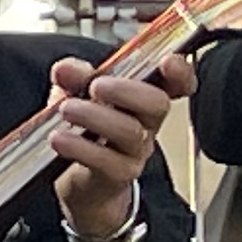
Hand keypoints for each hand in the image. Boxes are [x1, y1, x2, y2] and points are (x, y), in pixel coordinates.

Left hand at [50, 53, 186, 241]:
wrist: (76, 179)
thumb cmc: (85, 129)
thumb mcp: (76, 93)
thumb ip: (74, 77)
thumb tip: (65, 69)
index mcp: (142, 96)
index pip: (177, 82)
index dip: (181, 73)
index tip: (168, 63)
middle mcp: (146, 123)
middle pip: (157, 103)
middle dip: (126, 90)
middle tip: (95, 86)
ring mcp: (136, 150)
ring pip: (130, 131)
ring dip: (95, 116)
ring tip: (67, 110)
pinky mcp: (118, 174)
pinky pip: (107, 161)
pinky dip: (80, 147)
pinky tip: (60, 138)